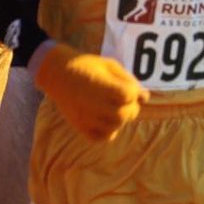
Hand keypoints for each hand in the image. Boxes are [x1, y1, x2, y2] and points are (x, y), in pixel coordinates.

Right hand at [34, 43, 148, 140]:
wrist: (58, 73)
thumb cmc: (88, 66)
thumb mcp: (110, 65)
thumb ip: (129, 80)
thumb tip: (145, 97)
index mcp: (102, 86)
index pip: (129, 95)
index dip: (133, 92)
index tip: (127, 87)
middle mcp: (93, 103)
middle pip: (124, 114)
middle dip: (131, 107)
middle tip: (124, 100)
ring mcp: (86, 117)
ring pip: (115, 127)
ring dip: (121, 118)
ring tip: (115, 108)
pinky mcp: (80, 126)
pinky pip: (100, 137)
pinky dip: (108, 131)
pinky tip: (106, 119)